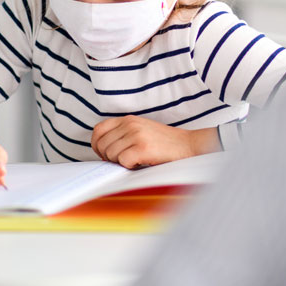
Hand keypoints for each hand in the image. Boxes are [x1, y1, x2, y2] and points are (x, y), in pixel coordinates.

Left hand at [91, 116, 219, 168]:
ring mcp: (136, 135)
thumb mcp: (140, 130)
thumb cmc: (164, 143)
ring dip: (120, 162)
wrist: (188, 145)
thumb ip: (122, 134)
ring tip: (135, 160)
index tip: (104, 154)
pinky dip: (129, 166)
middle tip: (122, 161)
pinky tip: (140, 163)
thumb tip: (102, 150)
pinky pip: (123, 161)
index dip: (97, 145)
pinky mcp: (143, 148)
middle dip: (108, 157)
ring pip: (111, 154)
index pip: (98, 130)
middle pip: (102, 144)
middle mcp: (130, 124)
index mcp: (128, 119)